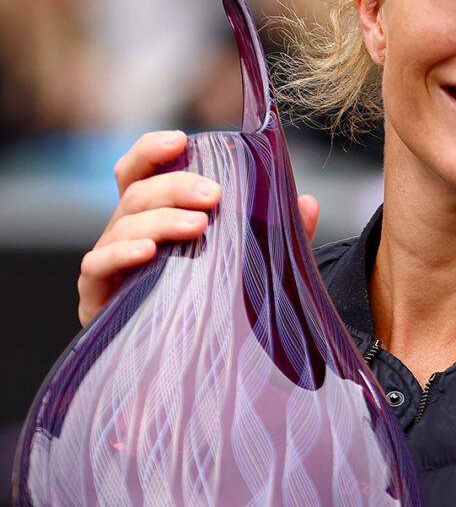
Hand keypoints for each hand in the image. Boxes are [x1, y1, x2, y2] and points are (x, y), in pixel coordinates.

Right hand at [78, 130, 320, 326]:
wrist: (192, 366)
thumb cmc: (218, 305)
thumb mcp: (253, 268)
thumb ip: (278, 237)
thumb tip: (308, 203)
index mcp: (155, 220)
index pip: (141, 173)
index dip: (152, 151)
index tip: (180, 140)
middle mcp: (127, 236)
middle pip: (137, 194)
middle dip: (174, 187)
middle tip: (213, 194)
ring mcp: (109, 266)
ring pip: (121, 226)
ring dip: (159, 220)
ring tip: (197, 226)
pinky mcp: (97, 300)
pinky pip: (96, 267)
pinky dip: (119, 255)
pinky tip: (146, 253)